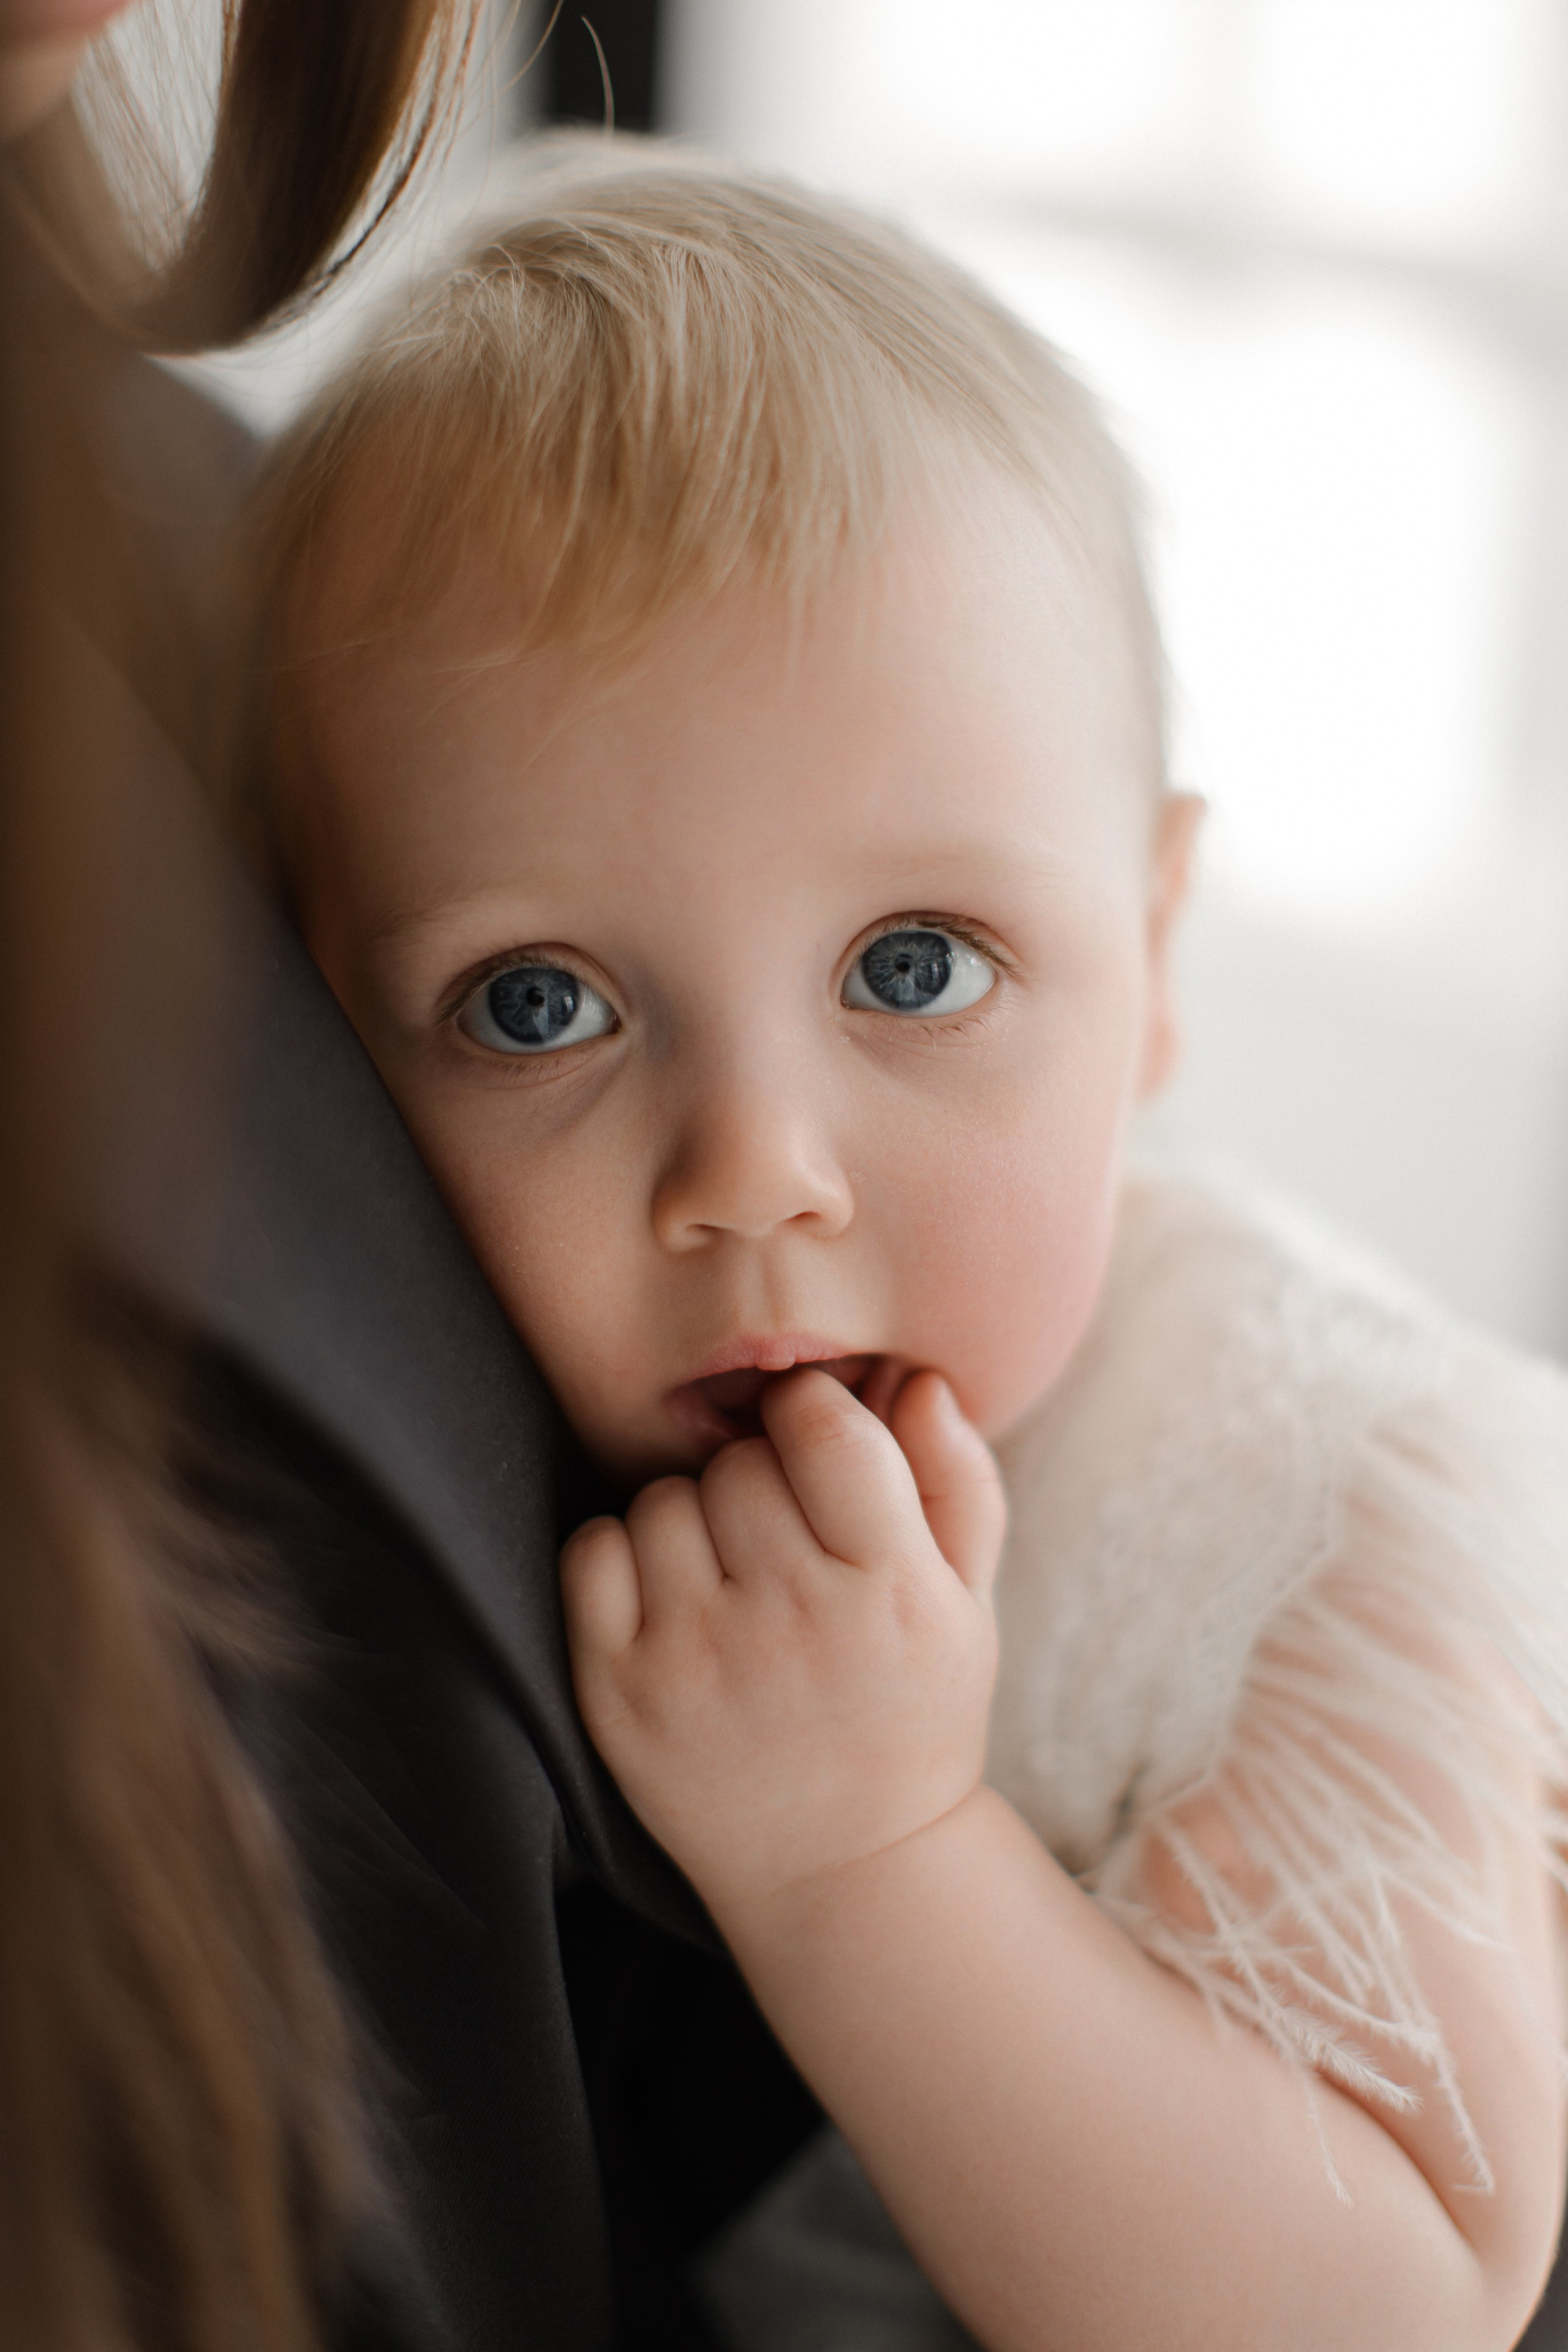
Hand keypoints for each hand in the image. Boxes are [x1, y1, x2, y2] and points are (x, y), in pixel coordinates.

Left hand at [560, 1368, 1005, 1925]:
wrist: (844, 1869)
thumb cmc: (910, 1714)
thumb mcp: (967, 1605)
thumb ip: (956, 1482)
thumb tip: (915, 1379)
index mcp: (888, 1592)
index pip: (826, 1431)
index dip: (814, 1414)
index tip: (817, 1443)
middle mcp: (790, 1624)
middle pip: (739, 1463)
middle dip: (759, 1476)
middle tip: (781, 1535)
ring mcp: (695, 1660)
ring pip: (663, 1499)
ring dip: (693, 1518)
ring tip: (730, 1578)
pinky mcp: (617, 1694)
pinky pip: (592, 1551)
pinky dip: (620, 1556)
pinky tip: (669, 1598)